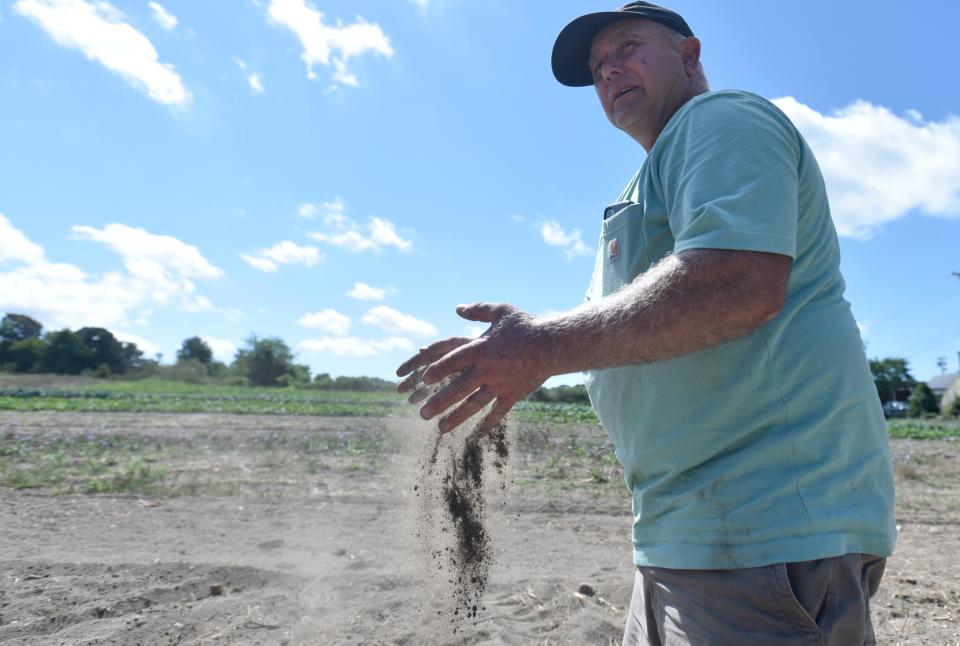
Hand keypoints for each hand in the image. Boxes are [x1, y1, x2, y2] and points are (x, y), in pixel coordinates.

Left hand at [395, 302, 550, 433]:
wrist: (554, 344)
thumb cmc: (526, 325)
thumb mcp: (501, 311)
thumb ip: (478, 310)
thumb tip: (458, 309)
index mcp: (480, 349)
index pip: (451, 362)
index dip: (436, 371)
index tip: (423, 380)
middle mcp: (487, 369)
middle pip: (457, 388)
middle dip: (438, 403)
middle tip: (423, 415)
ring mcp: (500, 385)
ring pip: (474, 405)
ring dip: (456, 418)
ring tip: (441, 430)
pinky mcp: (513, 394)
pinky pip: (498, 412)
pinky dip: (489, 423)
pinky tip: (479, 433)